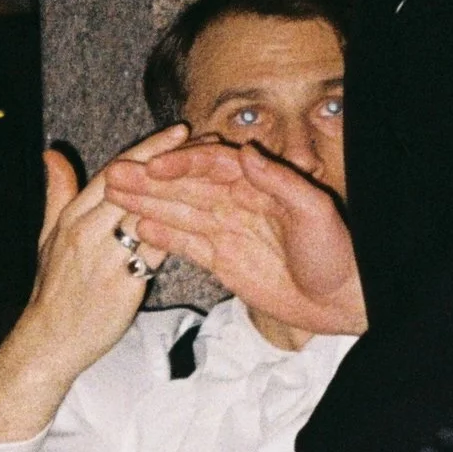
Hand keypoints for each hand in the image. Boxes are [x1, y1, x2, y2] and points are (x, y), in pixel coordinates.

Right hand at [0, 130, 187, 444]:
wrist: (48, 342)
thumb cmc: (53, 291)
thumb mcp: (47, 238)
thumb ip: (56, 194)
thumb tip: (51, 154)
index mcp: (72, 217)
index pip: (115, 171)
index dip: (148, 150)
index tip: (179, 131)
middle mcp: (86, 231)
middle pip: (136, 186)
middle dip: (174, 162)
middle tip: (209, 142)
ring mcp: (103, 257)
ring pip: (149, 213)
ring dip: (185, 192)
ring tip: (218, 175)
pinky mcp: (120, 284)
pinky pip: (154, 250)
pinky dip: (179, 232)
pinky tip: (207, 220)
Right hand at [106, 141, 366, 342]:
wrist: (339, 299)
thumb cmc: (336, 252)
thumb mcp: (315, 211)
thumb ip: (280, 181)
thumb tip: (245, 152)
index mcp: (259, 184)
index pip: (212, 165)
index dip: (181, 164)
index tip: (153, 167)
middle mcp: (238, 202)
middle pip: (186, 185)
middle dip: (150, 180)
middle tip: (114, 175)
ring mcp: (227, 230)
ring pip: (179, 211)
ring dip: (146, 202)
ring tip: (113, 194)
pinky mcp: (221, 260)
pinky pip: (185, 243)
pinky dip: (162, 236)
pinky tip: (137, 229)